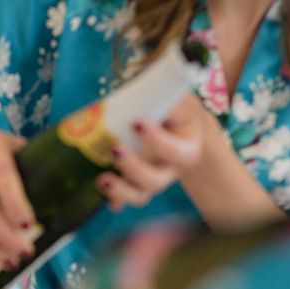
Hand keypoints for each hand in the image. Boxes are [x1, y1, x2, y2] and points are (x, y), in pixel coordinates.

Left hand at [96, 93, 205, 211]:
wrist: (174, 125)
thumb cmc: (176, 110)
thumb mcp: (179, 100)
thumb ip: (169, 95)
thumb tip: (147, 87)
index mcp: (187, 149)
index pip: (175, 151)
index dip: (157, 141)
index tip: (137, 123)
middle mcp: (170, 170)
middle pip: (155, 180)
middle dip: (133, 168)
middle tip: (115, 149)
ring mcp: (152, 180)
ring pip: (140, 194)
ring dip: (120, 190)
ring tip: (102, 179)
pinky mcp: (135, 184)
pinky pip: (125, 199)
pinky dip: (114, 200)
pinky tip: (102, 197)